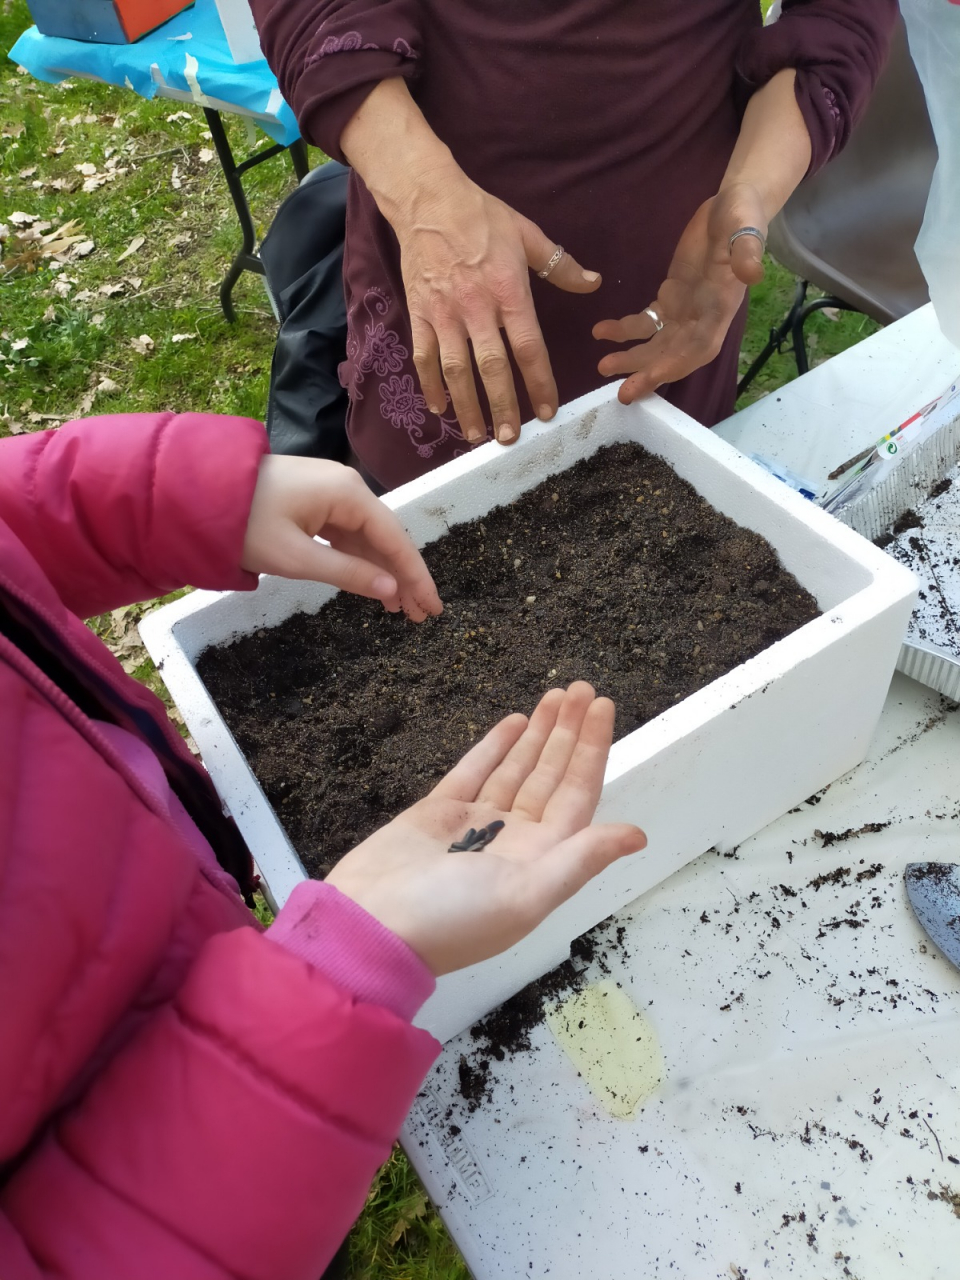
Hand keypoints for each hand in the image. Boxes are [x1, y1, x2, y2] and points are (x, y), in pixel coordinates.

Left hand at [241, 454, 442, 620]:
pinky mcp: (315, 501)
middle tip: (419, 616)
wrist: (195, 492)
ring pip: (368, 537)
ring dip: (383, 571)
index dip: (416, 576)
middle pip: (387, 538)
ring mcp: (331, 492)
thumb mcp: (296, 557)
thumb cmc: (244, 525)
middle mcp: (347, 487)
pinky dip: (360, 559)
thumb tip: (391, 590)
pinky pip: (348, 533)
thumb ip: (348, 573)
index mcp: (348, 494)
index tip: (432, 607)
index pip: (395, 540)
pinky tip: (370, 582)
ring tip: (398, 609)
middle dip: (404, 577)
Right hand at [327, 683, 645, 975]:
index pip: (576, 794)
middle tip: (584, 688)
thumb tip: (638, 836)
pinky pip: (475, 771)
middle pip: (550, 775)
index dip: (591, 751)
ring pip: (516, 768)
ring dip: (539, 733)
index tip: (604, 708)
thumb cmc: (451, 918)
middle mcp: (513, 840)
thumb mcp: (525, 895)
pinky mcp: (438, 813)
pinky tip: (516, 721)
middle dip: (569, 732)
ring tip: (558, 694)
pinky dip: (495, 746)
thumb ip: (580, 859)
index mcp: (539, 861)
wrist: (369, 927)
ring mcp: (475, 825)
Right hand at [394, 165, 600, 445]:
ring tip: (477, 435)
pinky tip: (440, 409)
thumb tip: (594, 282)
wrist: (427, 199)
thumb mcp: (527, 234)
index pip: (529, 347)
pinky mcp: (420, 314)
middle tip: (511, 438)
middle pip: (492, 367)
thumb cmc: (481, 215)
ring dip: (467, 406)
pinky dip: (430, 385)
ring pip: (456, 370)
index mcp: (508, 291)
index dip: (539, 383)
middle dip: (502, 406)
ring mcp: (445, 314)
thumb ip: (560, 265)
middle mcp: (476, 308)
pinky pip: (424, 357)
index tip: (546, 411)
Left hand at [593, 182, 766, 404]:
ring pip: (657, 344)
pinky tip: (600, 332)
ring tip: (603, 366)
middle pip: (675, 355)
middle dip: (649, 374)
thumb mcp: (747, 225)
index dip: (676, 365)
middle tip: (622, 394)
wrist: (732, 204)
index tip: (651, 378)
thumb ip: (748, 250)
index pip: (700, 347)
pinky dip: (624, 331)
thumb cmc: (743, 214)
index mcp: (722, 307)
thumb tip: (752, 274)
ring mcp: (686, 311)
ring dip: (632, 359)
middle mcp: (704, 317)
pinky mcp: (670, 298)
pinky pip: (645, 323)